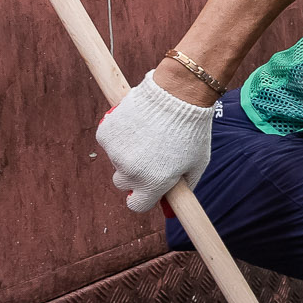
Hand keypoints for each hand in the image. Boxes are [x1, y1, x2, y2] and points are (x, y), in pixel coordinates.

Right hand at [96, 75, 214, 211]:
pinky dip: (119, 136)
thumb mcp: (197, 164)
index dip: (144, 196)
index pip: (137, 206)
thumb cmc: (192, 130)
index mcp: (153, 183)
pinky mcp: (105, 134)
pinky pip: (109, 143)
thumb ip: (184, 188)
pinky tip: (137, 124)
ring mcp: (116, 153)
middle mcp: (131, 172)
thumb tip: (170, 208)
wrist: (177, 94)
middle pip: (124, 183)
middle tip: (151, 154)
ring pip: (116, 161)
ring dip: (127, 152)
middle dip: (135, 174)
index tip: (149, 187)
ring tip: (148, 133)